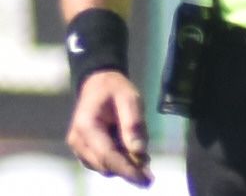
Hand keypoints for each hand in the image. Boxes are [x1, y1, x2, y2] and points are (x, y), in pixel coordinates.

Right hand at [66, 70, 152, 187]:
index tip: (145, 180)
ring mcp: (78, 148)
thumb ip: (133, 125)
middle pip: (105, 165)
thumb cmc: (115, 88)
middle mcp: (78, 142)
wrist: (98, 83)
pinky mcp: (84, 150)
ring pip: (104, 167)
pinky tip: (132, 154)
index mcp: (86, 127)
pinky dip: (118, 161)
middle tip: (150, 172)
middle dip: (128, 170)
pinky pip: (102, 161)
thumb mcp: (130, 99)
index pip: (107, 156)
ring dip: (124, 166)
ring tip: (144, 160)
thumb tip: (139, 153)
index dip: (127, 170)